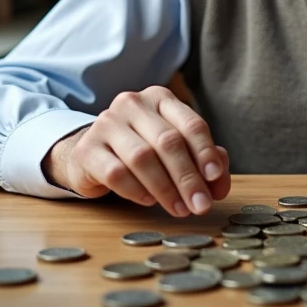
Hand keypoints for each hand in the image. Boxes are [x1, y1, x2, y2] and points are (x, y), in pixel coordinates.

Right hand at [42, 86, 230, 216]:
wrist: (93, 155)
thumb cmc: (141, 150)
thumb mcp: (175, 150)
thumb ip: (202, 161)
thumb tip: (219, 184)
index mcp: (160, 98)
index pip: (190, 123)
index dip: (206, 152)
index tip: (214, 177)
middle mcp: (132, 104)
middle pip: (168, 141)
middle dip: (188, 177)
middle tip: (200, 205)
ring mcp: (106, 123)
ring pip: (142, 157)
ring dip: (165, 188)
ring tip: (179, 208)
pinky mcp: (87, 149)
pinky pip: (116, 173)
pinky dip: (137, 190)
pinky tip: (148, 200)